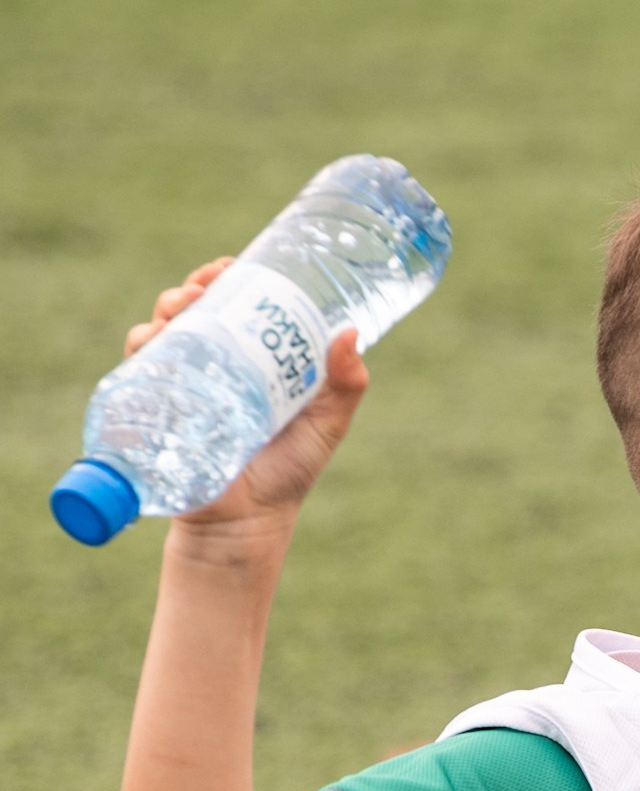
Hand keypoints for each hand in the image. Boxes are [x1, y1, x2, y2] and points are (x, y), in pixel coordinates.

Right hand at [127, 256, 371, 539]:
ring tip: (183, 306)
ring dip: (165, 309)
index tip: (232, 265)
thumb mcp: (326, 423)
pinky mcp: (153, 412)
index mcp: (247, 360)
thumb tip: (352, 333)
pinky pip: (136, 371)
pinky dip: (141, 348)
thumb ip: (345, 384)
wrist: (248, 525)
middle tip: (207, 283)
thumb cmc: (288, 472)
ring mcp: (177, 387)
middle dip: (191, 286)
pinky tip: (153, 338)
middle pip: (189, 310)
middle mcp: (207, 366)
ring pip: (159, 332)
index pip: (229, 306)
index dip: (225, 279)